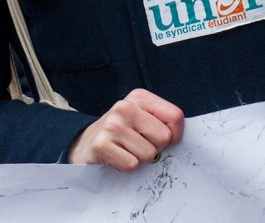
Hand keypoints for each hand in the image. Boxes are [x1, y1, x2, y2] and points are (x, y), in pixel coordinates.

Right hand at [67, 89, 184, 170]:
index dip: (175, 135)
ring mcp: (112, 125)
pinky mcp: (102, 145)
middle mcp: (125, 106)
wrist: (85, 144)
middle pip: (164, 138)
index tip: (160, 139)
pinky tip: (116, 157)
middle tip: (137, 144)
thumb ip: (163, 122)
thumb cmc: (122, 134)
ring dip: (139, 159)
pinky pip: (131, 165)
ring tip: (125, 150)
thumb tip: (179, 138)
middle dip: (155, 148)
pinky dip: (126, 166)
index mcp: (140, 97)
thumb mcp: (142, 118)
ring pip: (148, 154)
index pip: (176, 117)